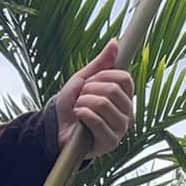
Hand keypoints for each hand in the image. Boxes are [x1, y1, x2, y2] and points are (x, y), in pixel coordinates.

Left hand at [54, 41, 134, 157]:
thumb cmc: (72, 103)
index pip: (124, 78)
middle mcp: (128, 114)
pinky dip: (81, 114)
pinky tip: (78, 118)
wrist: (57, 126)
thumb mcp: (84, 79)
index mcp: (126, 98)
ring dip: (83, 103)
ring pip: (103, 104)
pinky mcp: (110, 142)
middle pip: (113, 90)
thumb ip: (101, 63)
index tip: (90, 82)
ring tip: (79, 109)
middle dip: (89, 90)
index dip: (102, 76)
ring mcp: (120, 130)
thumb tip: (115, 42)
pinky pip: (96, 120)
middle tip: (81, 98)